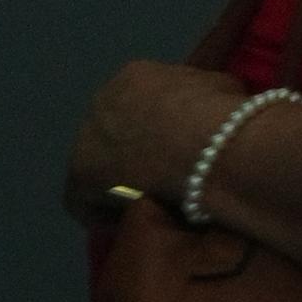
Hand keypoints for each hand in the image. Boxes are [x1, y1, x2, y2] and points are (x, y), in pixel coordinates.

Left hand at [62, 60, 246, 226]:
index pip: (137, 103)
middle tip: (158, 177)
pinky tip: (129, 224)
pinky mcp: (79, 174)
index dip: (153, 130)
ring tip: (145, 204)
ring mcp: (87, 135)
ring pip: (96, 163)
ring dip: (117, 181)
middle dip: (132, 152)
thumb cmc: (221, 117)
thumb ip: (206, 95)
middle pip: (112, 130)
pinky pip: (83, 199)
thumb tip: (213, 106)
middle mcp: (104, 99)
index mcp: (135, 77)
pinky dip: (103, 212)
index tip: (171, 151)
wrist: (205, 144)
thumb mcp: (222, 89)